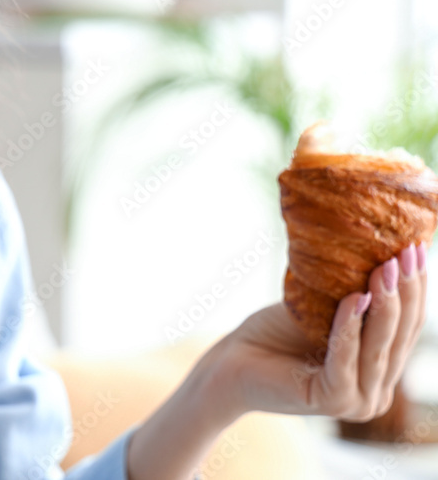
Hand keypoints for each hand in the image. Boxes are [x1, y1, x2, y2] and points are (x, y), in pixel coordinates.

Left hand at [210, 243, 426, 422]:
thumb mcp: (323, 310)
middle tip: (409, 251)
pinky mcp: (333, 401)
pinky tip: (355, 297)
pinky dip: (350, 326)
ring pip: (378, 346)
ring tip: (386, 267)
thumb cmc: (274, 333)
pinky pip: (346, 358)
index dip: (415, 287)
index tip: (417, 247)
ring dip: (384, 304)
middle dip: (406, 290)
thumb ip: (354, 296)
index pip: (407, 327)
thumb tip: (384, 252)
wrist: (231, 362)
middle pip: (399, 335)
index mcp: (380, 372)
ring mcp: (358, 401)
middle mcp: (376, 392)